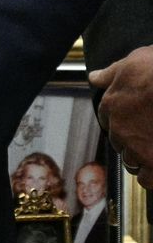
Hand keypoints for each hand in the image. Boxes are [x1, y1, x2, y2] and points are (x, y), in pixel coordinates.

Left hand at [92, 46, 152, 187]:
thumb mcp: (132, 62)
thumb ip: (112, 73)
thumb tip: (95, 77)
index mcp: (112, 105)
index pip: (107, 120)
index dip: (119, 122)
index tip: (131, 123)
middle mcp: (120, 129)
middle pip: (119, 142)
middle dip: (131, 142)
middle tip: (147, 139)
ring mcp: (138, 148)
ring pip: (132, 162)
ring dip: (141, 160)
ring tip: (152, 156)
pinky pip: (148, 179)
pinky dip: (152, 177)